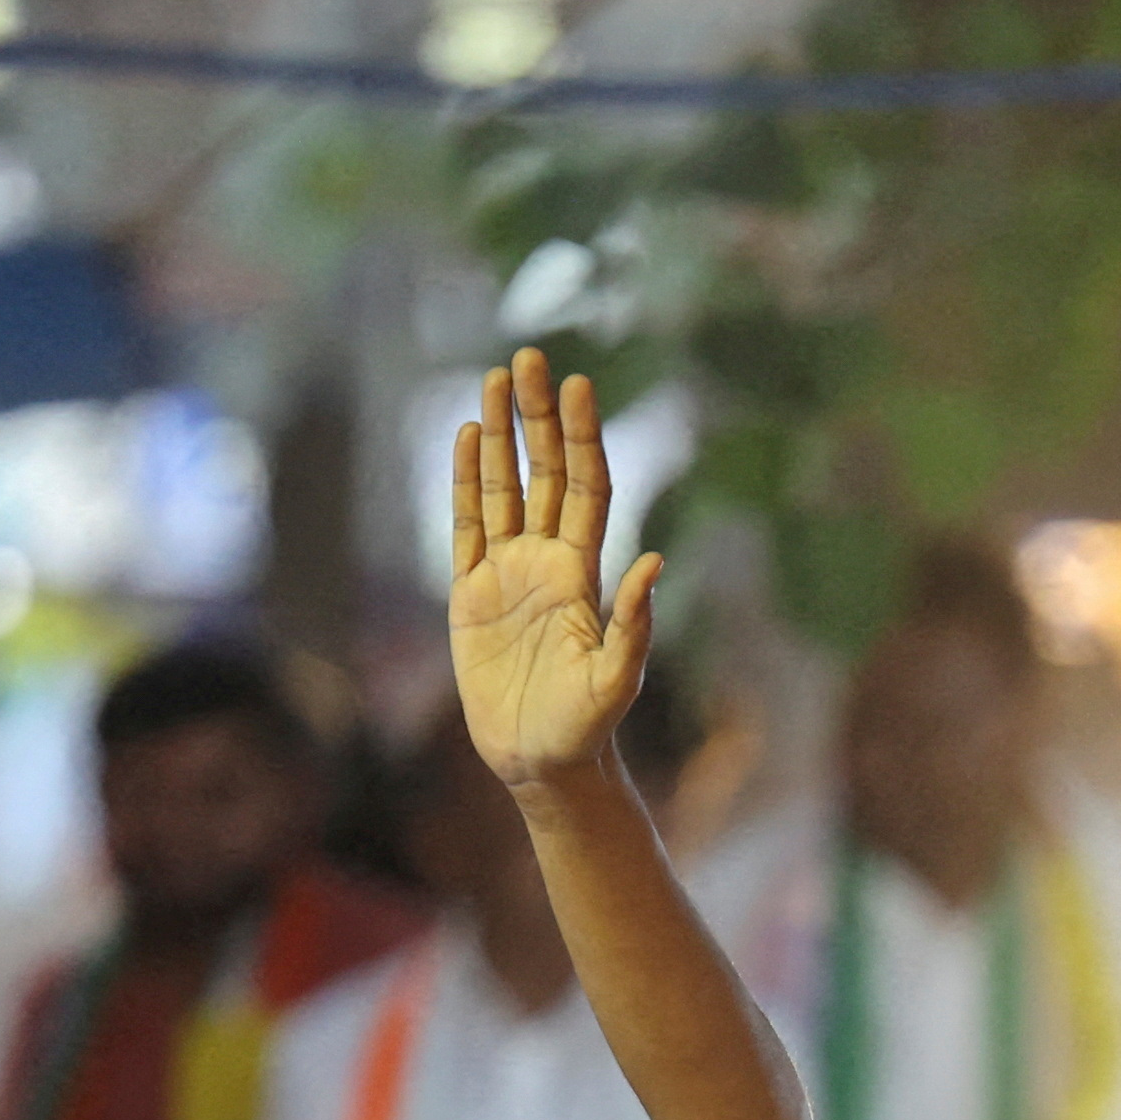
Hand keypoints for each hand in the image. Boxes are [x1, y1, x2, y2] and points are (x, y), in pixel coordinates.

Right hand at [446, 346, 663, 785]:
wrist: (542, 763)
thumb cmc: (587, 728)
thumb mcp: (617, 680)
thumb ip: (634, 624)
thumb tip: (654, 562)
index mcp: (584, 574)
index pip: (585, 488)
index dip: (582, 438)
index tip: (577, 385)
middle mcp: (548, 561)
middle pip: (544, 472)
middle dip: (537, 416)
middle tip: (528, 356)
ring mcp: (508, 573)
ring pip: (504, 487)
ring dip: (500, 435)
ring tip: (495, 379)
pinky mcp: (471, 595)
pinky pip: (467, 525)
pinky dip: (466, 480)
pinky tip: (468, 437)